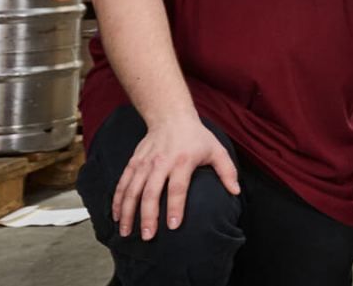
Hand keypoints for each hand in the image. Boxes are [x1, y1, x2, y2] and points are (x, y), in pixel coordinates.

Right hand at [112, 118, 240, 239]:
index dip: (175, 207)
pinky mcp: (133, 163)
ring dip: (128, 213)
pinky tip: (116, 217)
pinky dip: (117, 201)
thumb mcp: (216, 149)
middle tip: (148, 236)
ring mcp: (144, 163)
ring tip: (126, 232)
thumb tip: (236, 191)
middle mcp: (160, 163)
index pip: (177, 188)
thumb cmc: (196, 136)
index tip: (172, 226)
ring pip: (132, 190)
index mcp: (182, 161)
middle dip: (148, 216)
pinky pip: (122, 184)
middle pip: (151, 192)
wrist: (170, 116)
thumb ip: (227, 171)